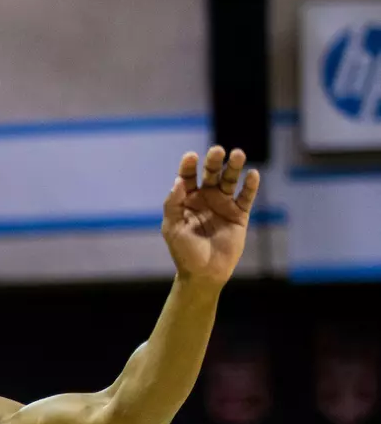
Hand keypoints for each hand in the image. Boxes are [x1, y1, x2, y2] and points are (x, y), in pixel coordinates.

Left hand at [162, 146, 259, 286]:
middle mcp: (206, 198)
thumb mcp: (172, 228)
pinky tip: (252, 175)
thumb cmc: (184, 252)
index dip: (189, 166)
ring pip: (230, 180)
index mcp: (187, 200)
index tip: (191, 156)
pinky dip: (250, 185)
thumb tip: (178, 181)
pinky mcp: (239, 214)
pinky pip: (246, 196)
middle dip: (214, 161)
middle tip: (217, 150)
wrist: (204, 273)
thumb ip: (173, 204)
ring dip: (234, 167)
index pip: (188, 177)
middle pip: (211, 174)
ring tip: (237, 154)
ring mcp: (223, 204)